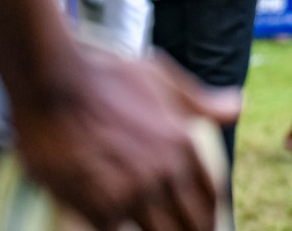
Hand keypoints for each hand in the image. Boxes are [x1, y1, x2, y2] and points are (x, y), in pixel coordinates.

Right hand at [12, 50, 240, 230]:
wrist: (55, 83)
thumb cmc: (107, 75)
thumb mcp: (161, 78)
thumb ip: (199, 101)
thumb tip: (237, 107)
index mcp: (183, 144)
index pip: (209, 195)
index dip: (209, 214)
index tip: (205, 223)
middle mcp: (164, 173)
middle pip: (191, 224)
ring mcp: (132, 194)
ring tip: (151, 230)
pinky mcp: (97, 208)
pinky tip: (116, 227)